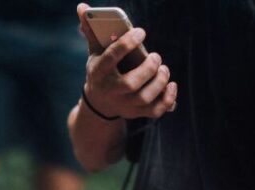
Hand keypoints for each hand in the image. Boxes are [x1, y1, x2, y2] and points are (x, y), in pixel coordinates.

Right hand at [76, 3, 176, 119]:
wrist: (99, 101)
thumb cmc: (101, 69)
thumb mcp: (94, 51)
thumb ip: (91, 30)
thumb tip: (82, 6)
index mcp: (98, 72)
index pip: (111, 57)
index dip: (127, 43)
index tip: (141, 31)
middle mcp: (110, 91)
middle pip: (131, 84)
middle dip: (148, 68)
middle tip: (156, 55)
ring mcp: (124, 104)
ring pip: (144, 97)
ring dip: (159, 82)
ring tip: (163, 68)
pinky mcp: (136, 112)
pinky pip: (155, 111)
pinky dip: (167, 99)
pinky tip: (171, 85)